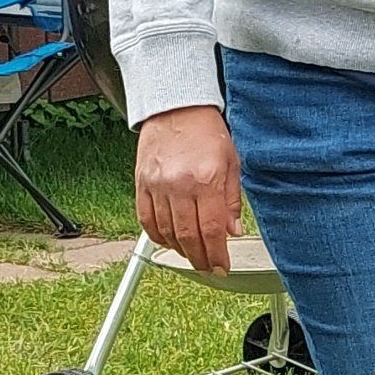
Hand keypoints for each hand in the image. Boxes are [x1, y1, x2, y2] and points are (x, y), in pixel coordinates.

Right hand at [135, 104, 242, 274]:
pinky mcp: (141, 183)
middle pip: (188, 236)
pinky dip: (157, 236)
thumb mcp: (232, 164)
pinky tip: (169, 241)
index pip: (212, 230)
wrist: (177, 107)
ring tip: (191, 254)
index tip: (222, 267)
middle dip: (199, 258)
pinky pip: (146, 219)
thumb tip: (233, 232)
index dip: (217, 254)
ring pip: (166, 232)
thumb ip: (231, 201)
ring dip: (179, 249)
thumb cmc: (207, 133)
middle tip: (208, 267)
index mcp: (206, 180)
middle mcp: (179, 185)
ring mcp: (157, 185)